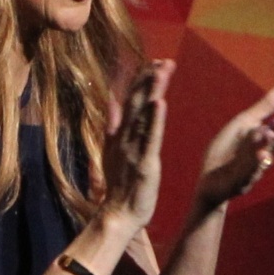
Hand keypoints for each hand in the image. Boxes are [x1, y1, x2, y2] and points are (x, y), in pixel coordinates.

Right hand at [100, 59, 172, 230]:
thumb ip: (112, 125)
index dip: (140, 81)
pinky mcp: (144, 163)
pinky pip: (150, 139)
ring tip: (162, 70)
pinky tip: (160, 102)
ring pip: (143, 116)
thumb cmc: (120, 186)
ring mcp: (133, 150)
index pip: (129, 102)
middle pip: (136, 103)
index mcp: (119, 136)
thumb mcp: (113, 152)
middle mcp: (124, 139)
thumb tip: (111, 102)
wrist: (118, 214)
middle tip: (162, 60)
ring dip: (152, 92)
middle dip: (149, 80)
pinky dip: (154, 120)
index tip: (153, 62)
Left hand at [193, 83, 273, 209]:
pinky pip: (243, 176)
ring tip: (263, 147)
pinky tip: (249, 164)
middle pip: (270, 146)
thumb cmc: (230, 149)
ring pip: (256, 161)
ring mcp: (249, 171)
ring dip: (260, 152)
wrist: (211, 181)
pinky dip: (246, 170)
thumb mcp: (245, 124)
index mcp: (262, 139)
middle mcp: (259, 155)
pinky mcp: (237, 183)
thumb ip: (266, 107)